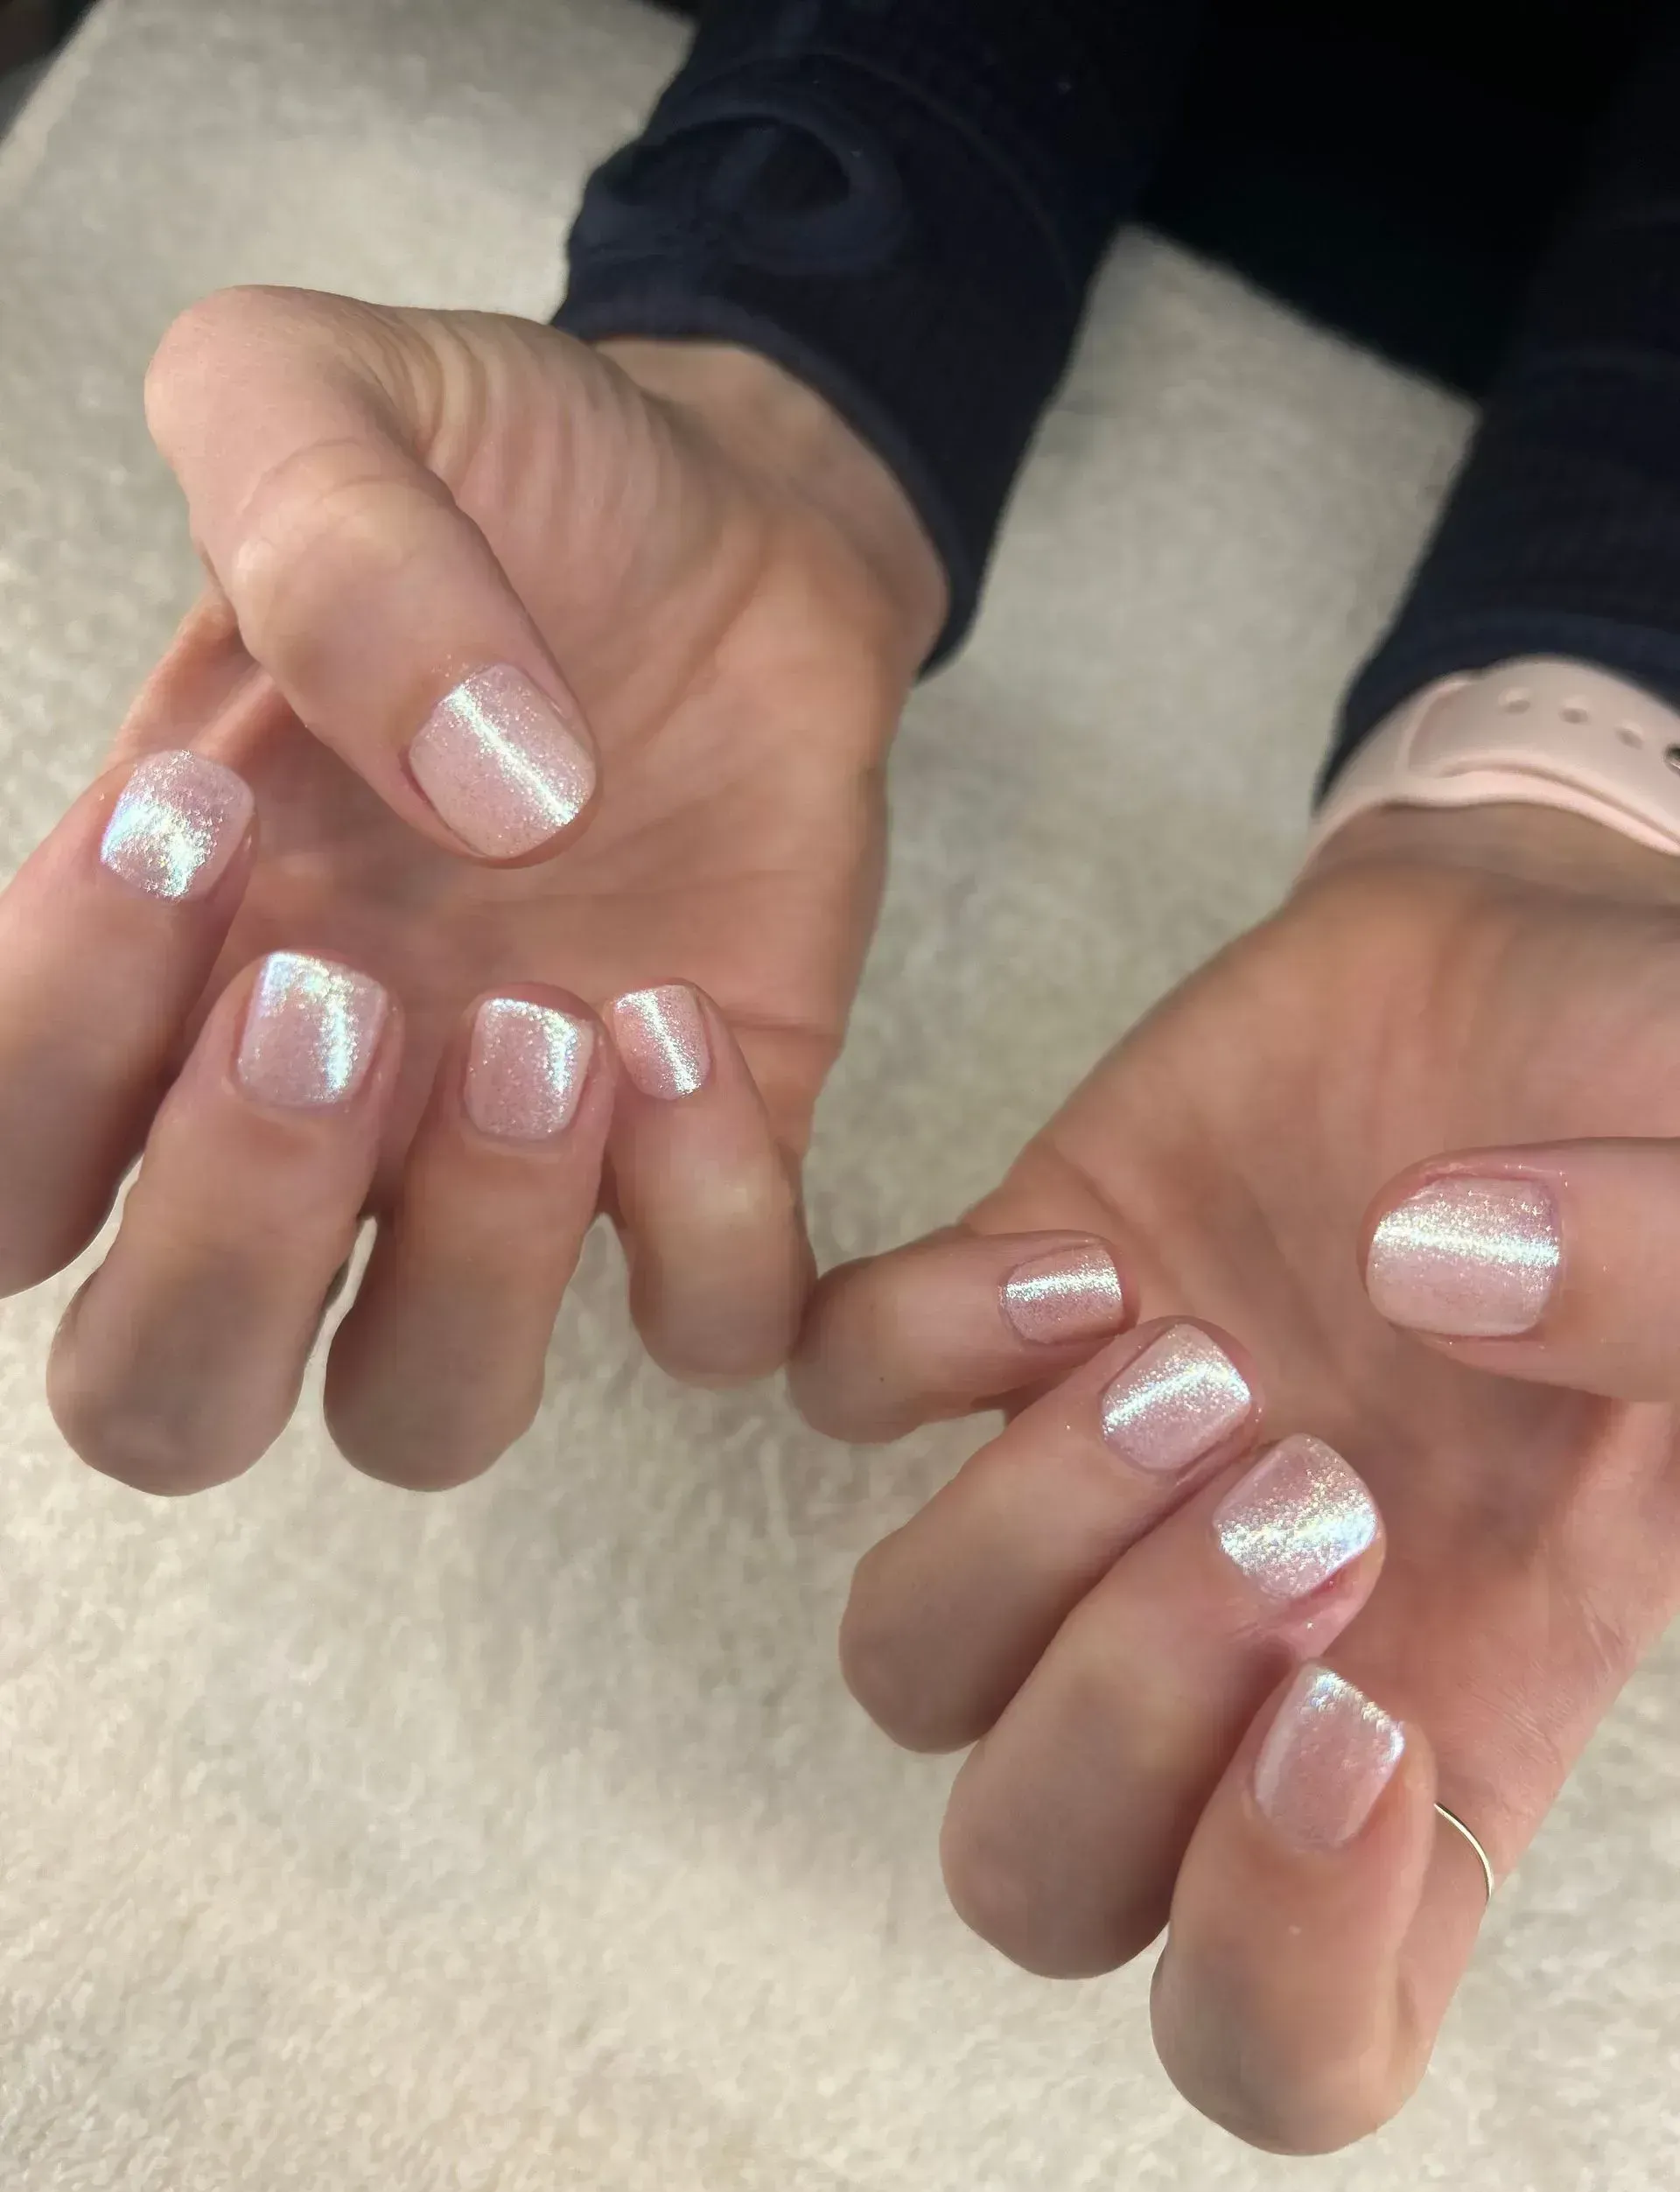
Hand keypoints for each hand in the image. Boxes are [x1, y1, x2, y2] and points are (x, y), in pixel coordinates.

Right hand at [0, 288, 943, 1491]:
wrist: (735, 520)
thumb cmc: (504, 483)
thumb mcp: (334, 401)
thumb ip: (312, 534)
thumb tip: (470, 792)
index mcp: (155, 975)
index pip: (3, 1170)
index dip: (50, 1055)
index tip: (202, 812)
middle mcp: (308, 1122)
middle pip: (162, 1397)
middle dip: (229, 1244)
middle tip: (345, 993)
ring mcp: (504, 1169)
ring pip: (420, 1416)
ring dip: (476, 1269)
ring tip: (557, 1020)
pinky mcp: (703, 1163)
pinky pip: (697, 1328)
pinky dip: (705, 1225)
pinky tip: (690, 1020)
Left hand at [792, 800, 1679, 2149]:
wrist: (1520, 965)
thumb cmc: (1651, 1131)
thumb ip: (1669, 1290)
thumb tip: (1436, 1284)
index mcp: (1439, 1726)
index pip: (1285, 2042)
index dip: (1276, 1962)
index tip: (1355, 1723)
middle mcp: (1236, 1651)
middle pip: (1036, 1876)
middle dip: (1125, 1714)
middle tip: (1302, 1497)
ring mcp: (1092, 1486)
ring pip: (907, 1665)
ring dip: (1020, 1534)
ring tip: (1193, 1359)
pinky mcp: (998, 1312)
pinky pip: (841, 1390)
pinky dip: (925, 1342)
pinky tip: (1085, 1258)